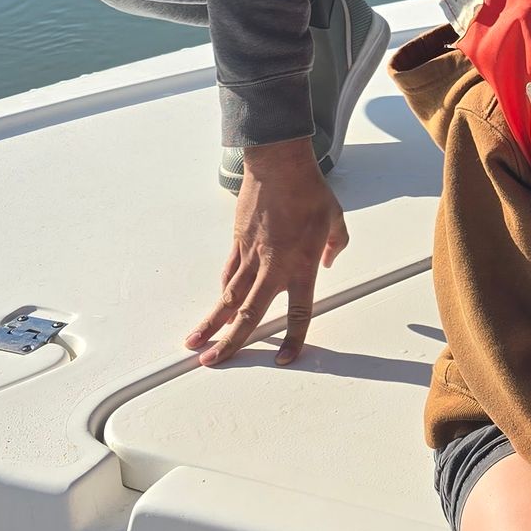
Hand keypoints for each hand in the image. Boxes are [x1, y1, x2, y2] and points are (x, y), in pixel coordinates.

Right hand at [185, 138, 348, 365]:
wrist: (280, 167)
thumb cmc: (309, 192)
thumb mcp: (336, 220)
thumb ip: (336, 245)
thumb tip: (330, 259)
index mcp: (302, 266)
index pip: (298, 312)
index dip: (292, 339)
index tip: (284, 359)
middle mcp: (272, 267)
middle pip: (247, 314)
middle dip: (230, 342)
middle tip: (212, 363)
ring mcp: (251, 256)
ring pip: (227, 297)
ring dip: (211, 322)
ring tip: (195, 343)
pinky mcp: (238, 243)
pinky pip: (228, 273)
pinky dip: (222, 291)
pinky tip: (216, 305)